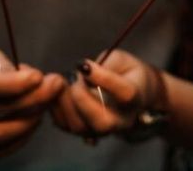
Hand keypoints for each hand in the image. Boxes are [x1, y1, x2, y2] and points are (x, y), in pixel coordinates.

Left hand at [50, 50, 165, 137]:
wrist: (129, 94)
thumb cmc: (124, 72)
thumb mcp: (121, 59)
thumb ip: (107, 64)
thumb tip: (84, 71)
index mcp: (136, 99)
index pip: (125, 94)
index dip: (104, 78)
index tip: (85, 65)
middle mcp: (121, 121)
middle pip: (103, 123)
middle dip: (82, 99)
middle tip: (74, 78)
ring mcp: (101, 130)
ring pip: (80, 127)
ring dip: (66, 101)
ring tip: (65, 81)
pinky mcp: (83, 131)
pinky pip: (65, 125)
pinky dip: (56, 107)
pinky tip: (58, 90)